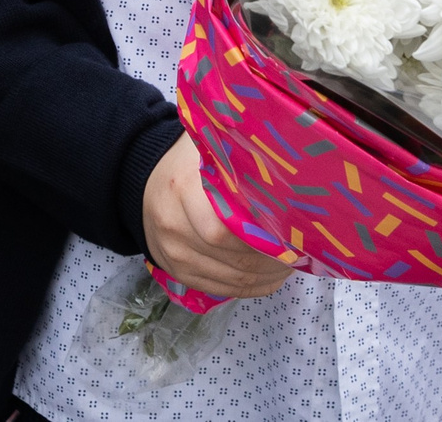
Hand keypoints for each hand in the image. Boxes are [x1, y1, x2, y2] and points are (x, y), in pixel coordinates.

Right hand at [141, 136, 291, 297]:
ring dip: (268, 276)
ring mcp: (174, 255)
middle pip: (236, 259)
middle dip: (275, 260)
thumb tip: (289, 177)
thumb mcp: (209, 151)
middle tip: (300, 252)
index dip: (265, 238)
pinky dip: (251, 288)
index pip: (227, 230)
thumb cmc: (186, 164)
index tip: (293, 233)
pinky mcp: (177, 273)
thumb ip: (240, 164)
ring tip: (290, 264)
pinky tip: (270, 276)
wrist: (141, 182)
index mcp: (183, 190)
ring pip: (234, 279)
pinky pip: (222, 289)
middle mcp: (174, 227)